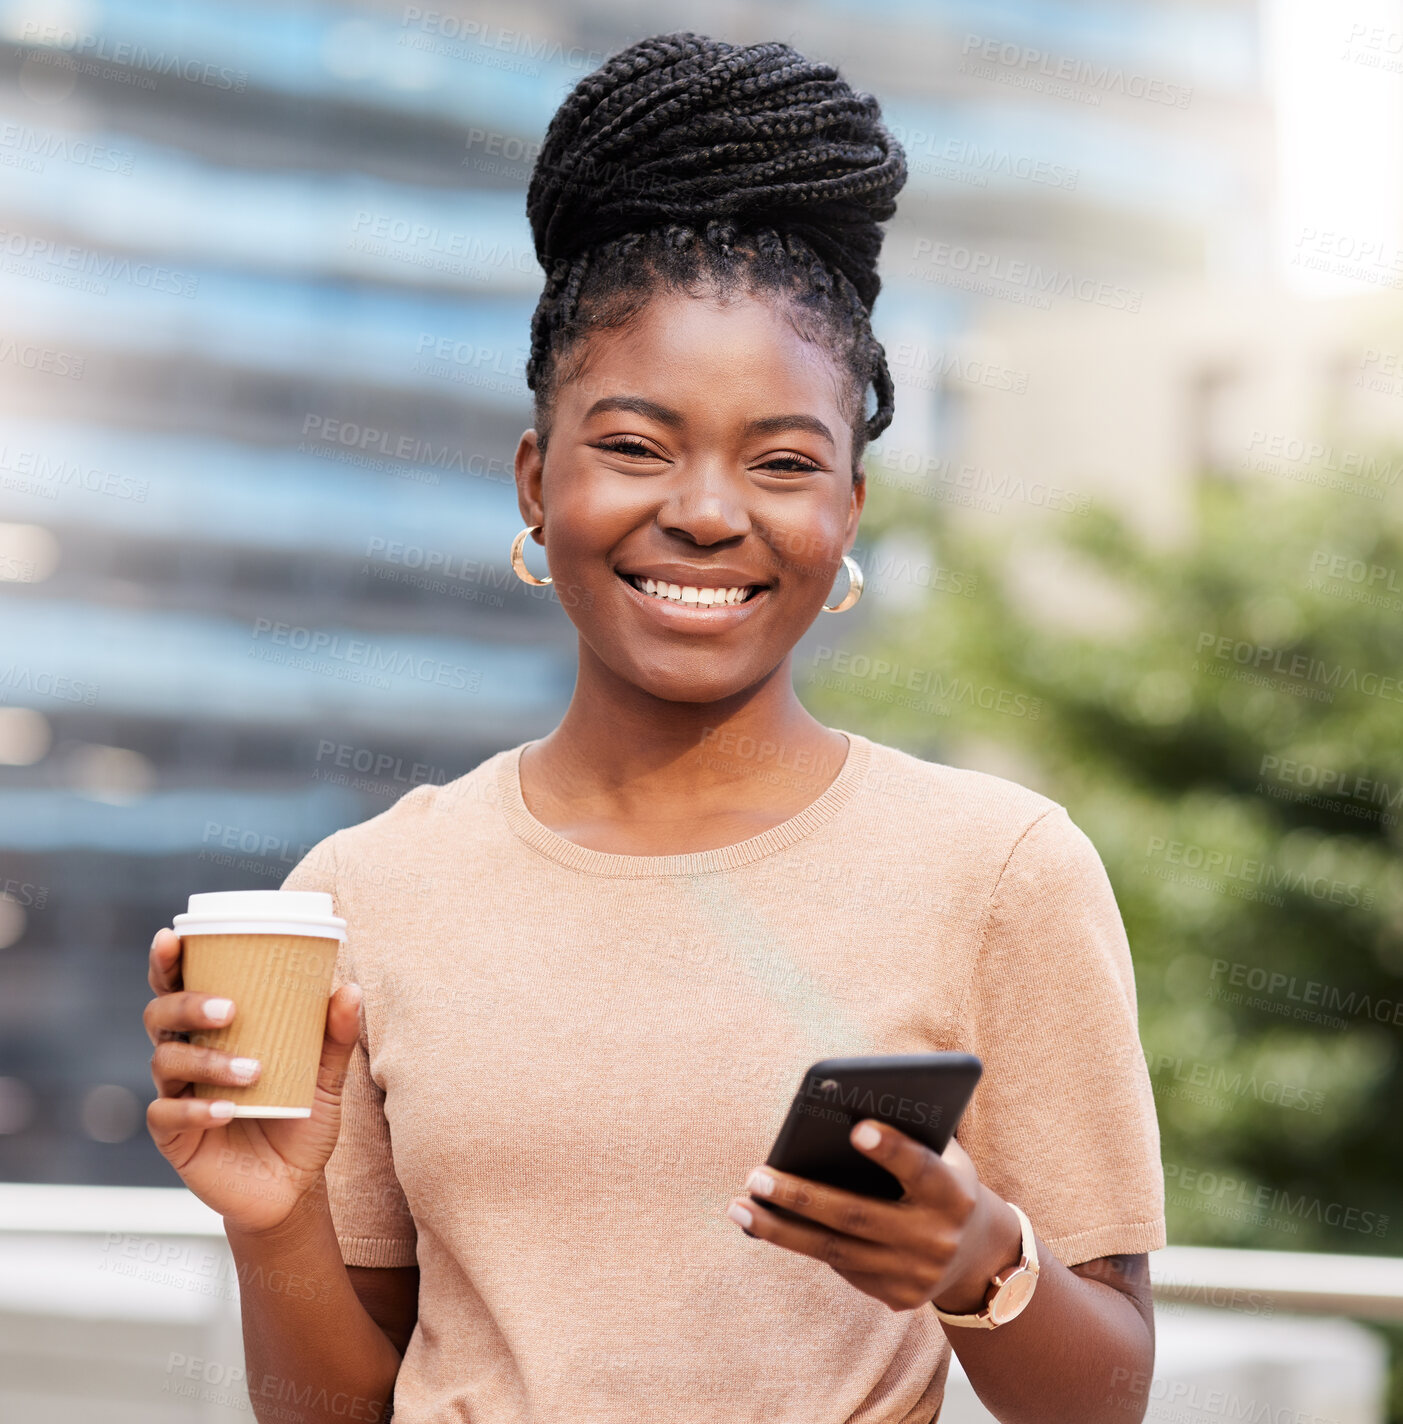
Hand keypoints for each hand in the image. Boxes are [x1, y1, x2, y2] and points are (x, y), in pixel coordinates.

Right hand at [143, 926, 361, 1235]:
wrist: (293, 1187)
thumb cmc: (300, 1118)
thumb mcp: (325, 1076)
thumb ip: (334, 1036)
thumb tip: (349, 989)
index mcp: (212, 1031)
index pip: (178, 987)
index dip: (166, 962)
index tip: (172, 937)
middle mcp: (186, 1056)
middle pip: (160, 1016)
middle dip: (187, 1005)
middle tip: (231, 1009)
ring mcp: (176, 1096)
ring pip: (167, 1062)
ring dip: (208, 1061)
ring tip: (252, 1069)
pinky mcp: (175, 1138)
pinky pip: (168, 1116)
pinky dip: (197, 1109)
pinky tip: (227, 1111)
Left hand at [725, 1120, 1022, 1313]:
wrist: (978, 1253)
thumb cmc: (943, 1180)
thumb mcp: (943, 1154)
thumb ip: (906, 1136)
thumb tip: (839, 1112)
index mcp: (954, 1193)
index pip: (920, 1168)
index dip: (891, 1149)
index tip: (855, 1128)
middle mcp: (937, 1239)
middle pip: (857, 1217)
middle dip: (800, 1196)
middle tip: (755, 1176)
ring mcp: (916, 1274)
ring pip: (835, 1251)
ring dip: (780, 1230)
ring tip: (739, 1208)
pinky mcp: (898, 1297)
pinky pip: (842, 1267)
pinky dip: (803, 1244)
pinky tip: (770, 1225)